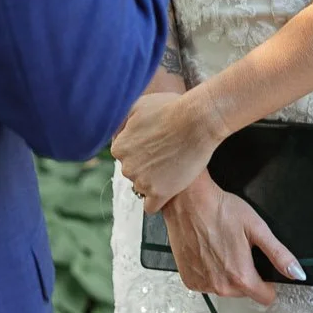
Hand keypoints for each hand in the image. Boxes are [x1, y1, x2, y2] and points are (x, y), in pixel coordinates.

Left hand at [113, 83, 222, 210]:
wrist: (197, 121)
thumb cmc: (171, 108)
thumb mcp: (138, 105)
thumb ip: (122, 121)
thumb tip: (115, 133)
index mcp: (119, 148)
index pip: (124, 157)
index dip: (140, 151)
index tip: (155, 146)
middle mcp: (126, 167)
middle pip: (133, 173)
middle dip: (147, 166)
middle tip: (167, 155)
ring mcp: (142, 182)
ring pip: (143, 188)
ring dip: (155, 181)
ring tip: (173, 167)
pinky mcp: (159, 194)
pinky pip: (151, 207)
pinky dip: (158, 200)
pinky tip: (169, 189)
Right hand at [160, 172, 305, 304]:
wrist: (188, 201)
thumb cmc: (221, 210)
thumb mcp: (257, 228)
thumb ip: (279, 254)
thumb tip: (297, 273)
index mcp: (241, 277)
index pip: (266, 297)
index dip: (268, 282)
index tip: (261, 265)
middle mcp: (220, 287)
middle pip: (245, 292)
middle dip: (246, 274)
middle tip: (238, 248)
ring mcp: (203, 285)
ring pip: (226, 288)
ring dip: (226, 273)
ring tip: (220, 246)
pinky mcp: (189, 280)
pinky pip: (207, 283)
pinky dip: (209, 271)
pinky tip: (207, 251)